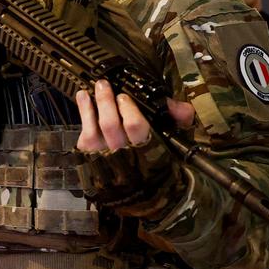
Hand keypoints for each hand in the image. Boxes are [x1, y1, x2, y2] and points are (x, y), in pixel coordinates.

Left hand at [75, 80, 193, 151]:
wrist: (134, 183)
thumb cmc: (151, 154)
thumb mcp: (166, 137)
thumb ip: (175, 119)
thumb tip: (186, 109)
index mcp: (145, 146)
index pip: (136, 128)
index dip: (128, 111)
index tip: (124, 97)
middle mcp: (123, 152)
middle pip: (111, 125)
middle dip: (107, 102)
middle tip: (105, 85)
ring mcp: (104, 154)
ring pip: (96, 129)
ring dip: (94, 105)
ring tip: (95, 88)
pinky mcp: (90, 154)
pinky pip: (85, 134)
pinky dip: (83, 112)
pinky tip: (82, 96)